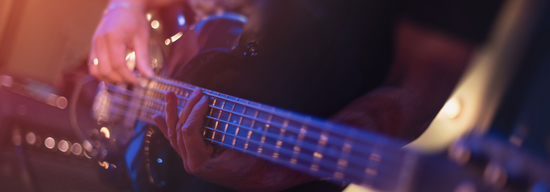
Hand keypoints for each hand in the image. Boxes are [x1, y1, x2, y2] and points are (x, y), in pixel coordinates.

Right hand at [89, 3, 153, 83]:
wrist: (123, 8)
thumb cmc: (134, 20)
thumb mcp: (142, 38)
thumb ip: (144, 59)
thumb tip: (149, 77)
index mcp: (113, 38)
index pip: (118, 64)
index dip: (128, 76)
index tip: (138, 81)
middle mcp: (100, 42)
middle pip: (106, 70)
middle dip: (120, 79)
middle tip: (133, 81)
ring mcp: (94, 44)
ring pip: (96, 71)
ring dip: (109, 79)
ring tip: (124, 78)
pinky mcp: (93, 47)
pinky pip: (93, 66)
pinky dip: (103, 74)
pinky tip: (115, 74)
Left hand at [154, 90, 314, 190]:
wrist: (257, 178)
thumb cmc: (251, 163)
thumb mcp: (239, 145)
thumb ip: (225, 129)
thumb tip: (213, 106)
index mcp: (199, 162)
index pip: (189, 131)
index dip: (195, 111)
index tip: (206, 98)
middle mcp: (190, 163)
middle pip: (180, 130)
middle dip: (187, 107)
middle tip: (197, 91)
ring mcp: (190, 161)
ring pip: (174, 134)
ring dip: (172, 113)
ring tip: (169, 95)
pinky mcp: (194, 158)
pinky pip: (177, 141)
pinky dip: (167, 127)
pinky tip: (158, 117)